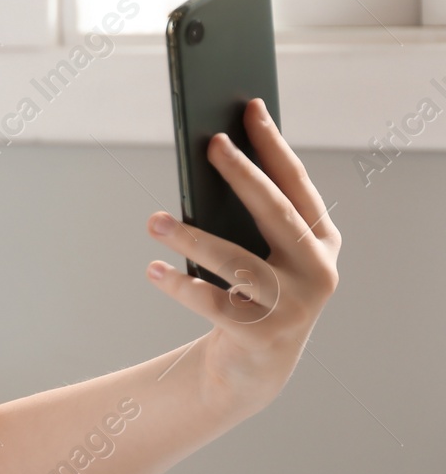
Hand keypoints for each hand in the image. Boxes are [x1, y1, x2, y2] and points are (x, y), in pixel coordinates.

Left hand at [144, 97, 340, 412]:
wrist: (254, 366)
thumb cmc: (251, 290)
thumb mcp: (258, 250)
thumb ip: (247, 214)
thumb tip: (211, 156)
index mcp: (321, 240)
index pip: (296, 184)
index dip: (273, 145)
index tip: (250, 107)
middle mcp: (318, 270)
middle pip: (276, 212)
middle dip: (243, 174)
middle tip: (211, 144)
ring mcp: (295, 306)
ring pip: (237, 261)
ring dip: (190, 237)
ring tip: (154, 220)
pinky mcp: (263, 334)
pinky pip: (213, 303)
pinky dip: (180, 285)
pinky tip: (153, 269)